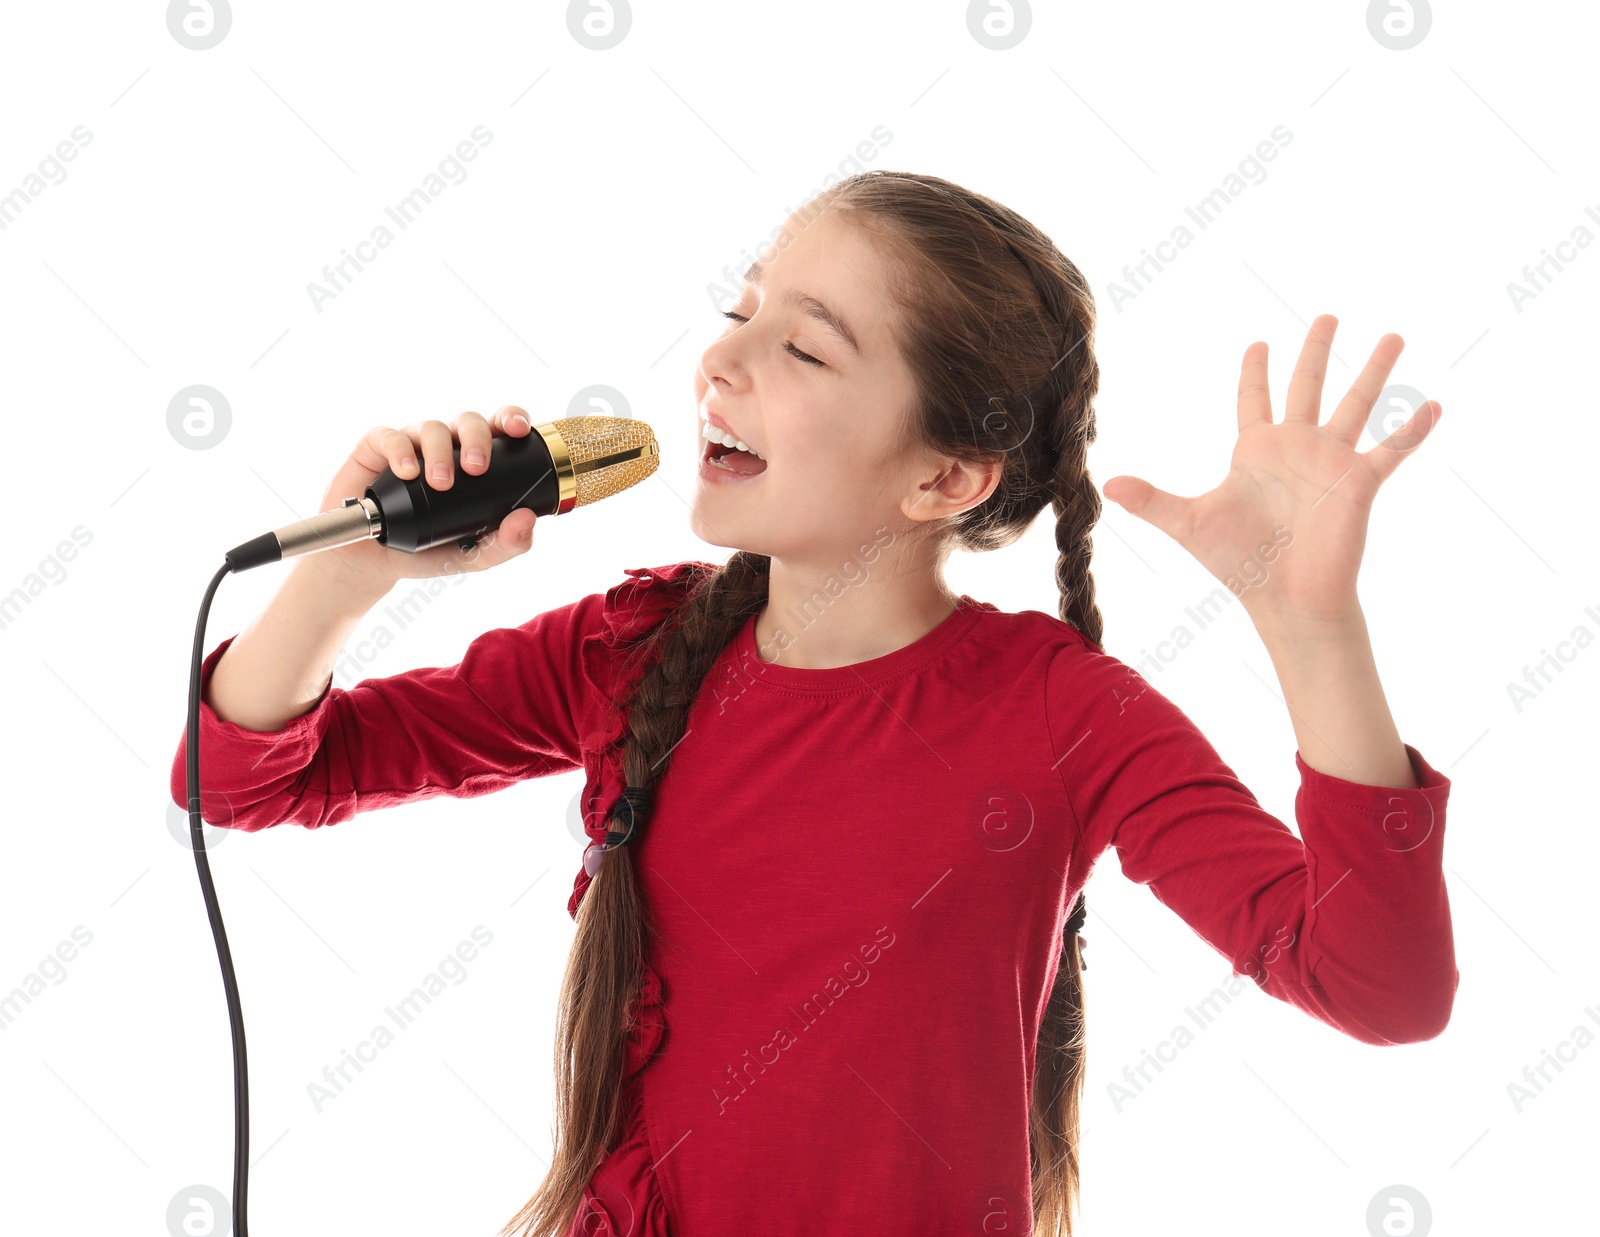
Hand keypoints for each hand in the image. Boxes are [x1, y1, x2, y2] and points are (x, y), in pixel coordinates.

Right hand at [310, 407, 540, 591]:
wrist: (376, 564)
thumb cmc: (429, 552)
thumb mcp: (474, 555)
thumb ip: (506, 544)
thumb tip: (528, 520)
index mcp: (476, 461)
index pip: (498, 428)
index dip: (510, 419)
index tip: (519, 429)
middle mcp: (447, 447)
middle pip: (468, 421)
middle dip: (477, 438)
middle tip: (477, 468)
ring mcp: (412, 445)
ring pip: (432, 427)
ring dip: (440, 451)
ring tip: (440, 483)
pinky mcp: (376, 449)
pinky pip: (389, 437)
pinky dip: (400, 451)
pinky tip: (406, 472)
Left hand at [1102, 315, 1440, 629]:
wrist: (1284, 597)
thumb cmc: (1238, 562)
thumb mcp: (1188, 523)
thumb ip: (1152, 500)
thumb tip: (1107, 484)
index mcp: (1257, 451)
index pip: (1254, 399)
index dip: (1255, 371)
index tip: (1258, 343)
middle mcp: (1297, 448)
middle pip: (1309, 385)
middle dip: (1317, 351)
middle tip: (1328, 315)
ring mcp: (1332, 463)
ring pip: (1357, 403)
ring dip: (1375, 371)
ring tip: (1394, 336)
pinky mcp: (1360, 484)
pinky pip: (1392, 449)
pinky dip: (1412, 429)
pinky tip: (1432, 404)